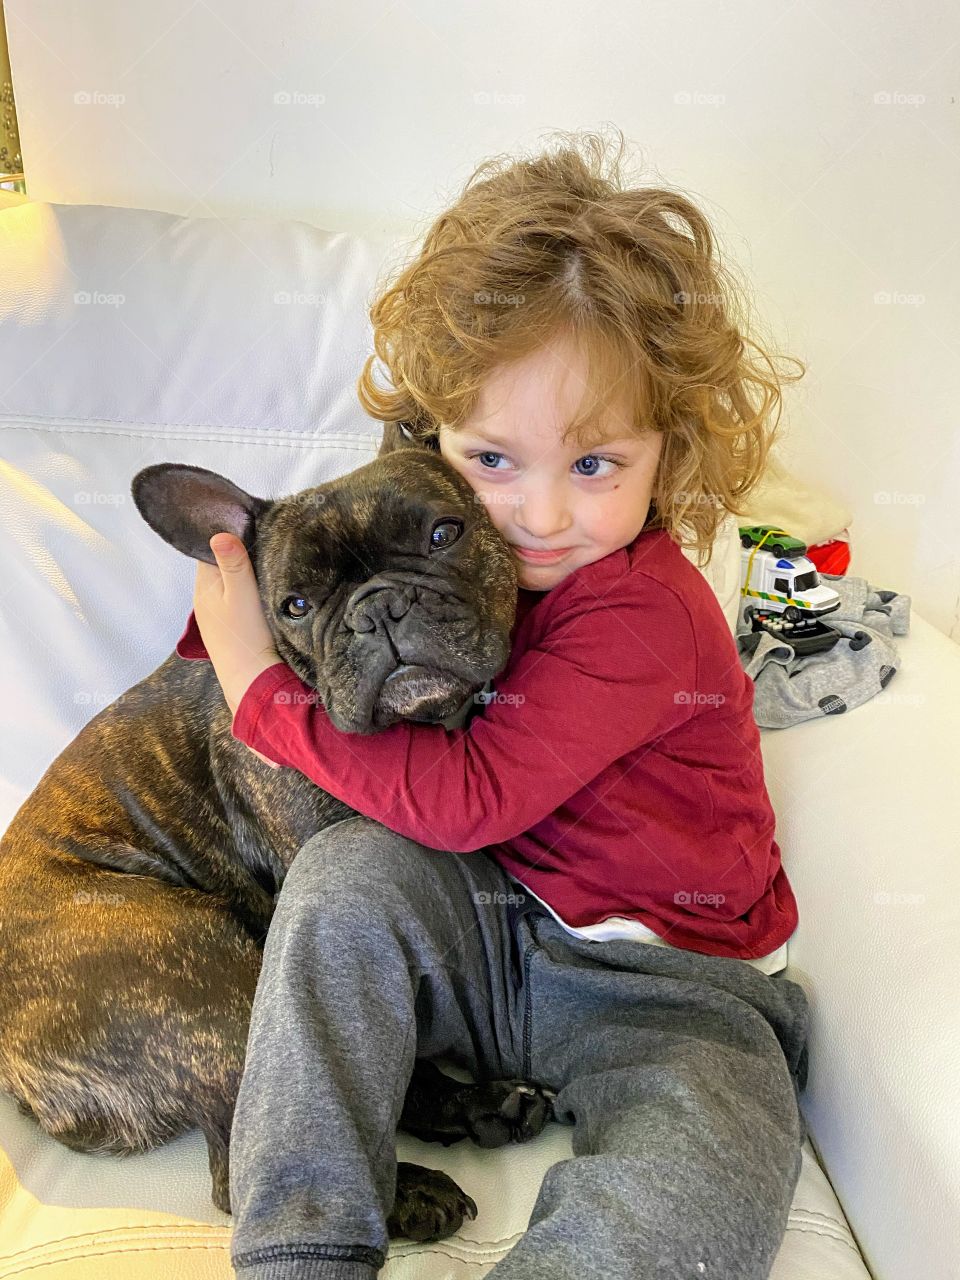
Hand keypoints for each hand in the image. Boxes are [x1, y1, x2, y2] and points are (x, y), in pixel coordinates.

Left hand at [193, 533, 285, 766]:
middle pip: (221, 568)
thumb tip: (219, 533)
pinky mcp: (233, 630)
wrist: (254, 682)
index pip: (210, 551)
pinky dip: (250, 594)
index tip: (252, 527)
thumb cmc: (247, 636)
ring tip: (269, 564)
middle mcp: (205, 601)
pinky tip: (266, 593)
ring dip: (246, 577)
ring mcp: (218, 617)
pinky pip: (239, 602)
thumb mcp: (242, 595)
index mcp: (203, 588)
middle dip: (240, 556)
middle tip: (267, 542)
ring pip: (231, 586)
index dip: (229, 537)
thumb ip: (233, 564)